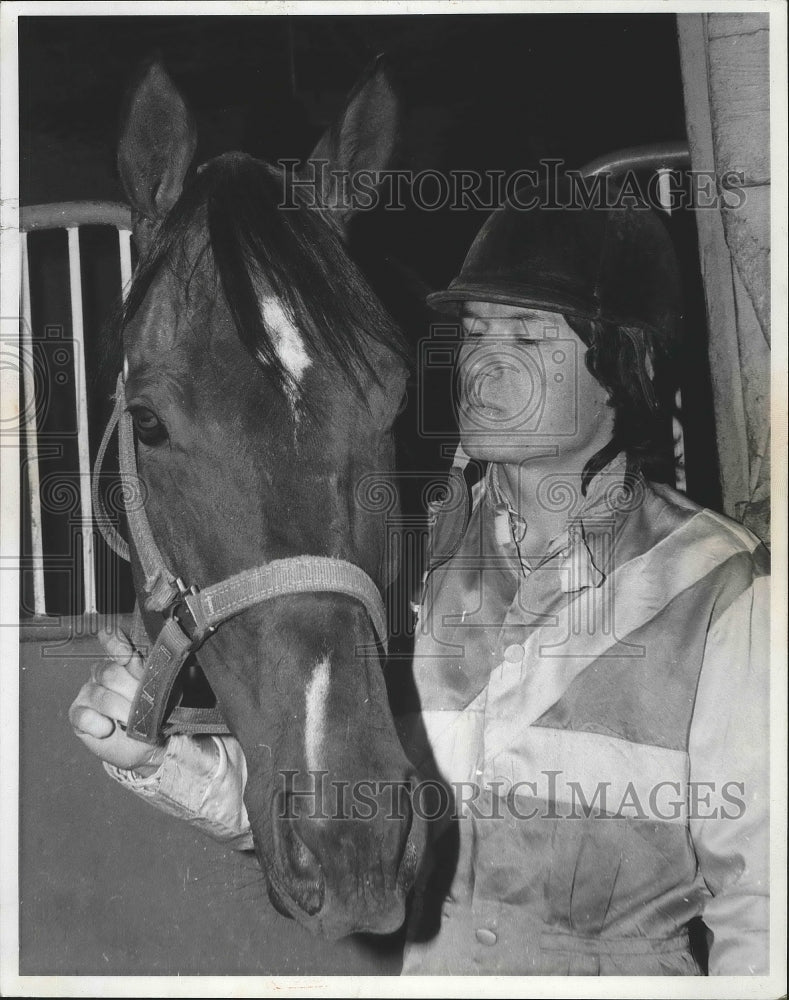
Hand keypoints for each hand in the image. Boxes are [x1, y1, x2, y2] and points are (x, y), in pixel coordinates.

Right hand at [69, 628, 165, 773]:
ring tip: (130, 722)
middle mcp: (103, 674)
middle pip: (110, 673)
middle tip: (143, 706)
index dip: (116, 644)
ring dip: (119, 710)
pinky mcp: (78, 715)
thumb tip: (140, 661)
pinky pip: (82, 715)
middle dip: (130, 691)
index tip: (125, 653)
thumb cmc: (153, 715)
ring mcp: (88, 693)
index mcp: (124, 663)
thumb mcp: (162, 693)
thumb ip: (151, 675)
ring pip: (99, 695)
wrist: (147, 746)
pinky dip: (96, 723)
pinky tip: (107, 729)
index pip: (115, 644)